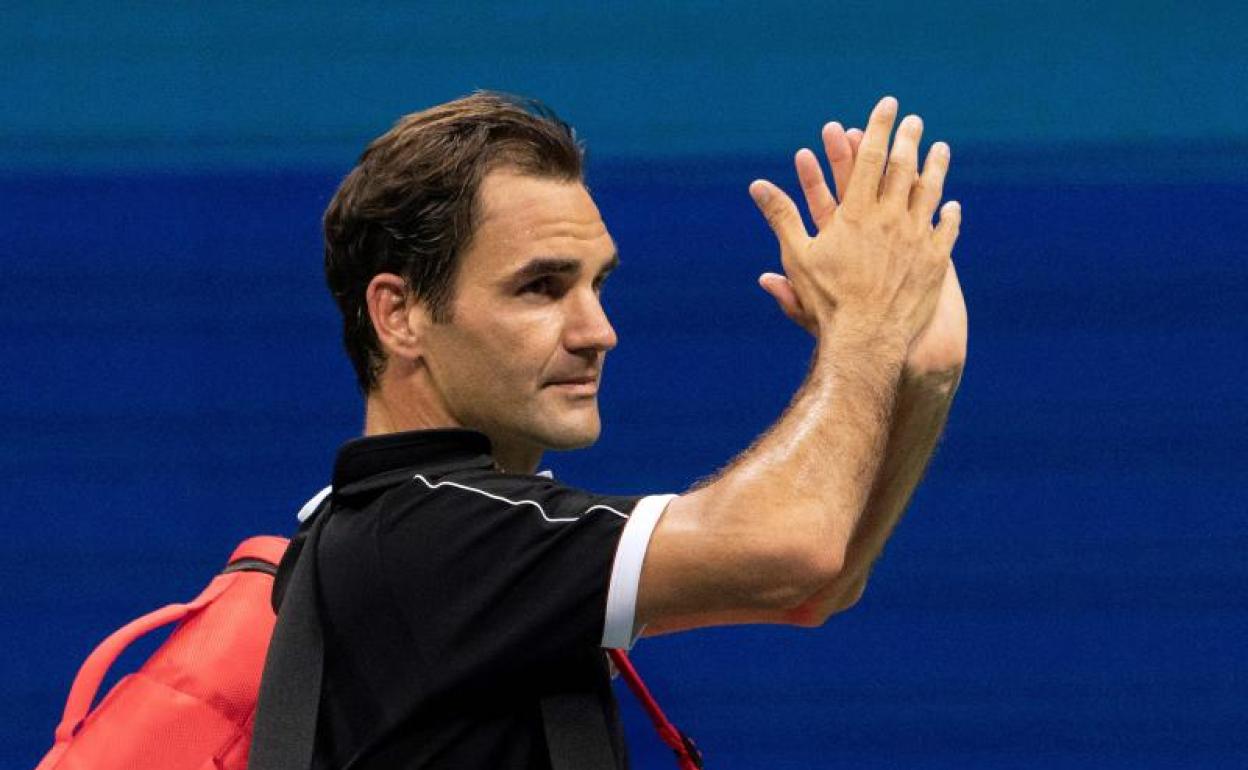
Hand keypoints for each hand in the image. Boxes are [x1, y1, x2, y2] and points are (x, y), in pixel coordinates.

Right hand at [749, 97, 960, 355]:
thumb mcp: (797, 255)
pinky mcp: (934, 262)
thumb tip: (756, 185)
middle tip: (914, 120)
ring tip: (941, 149)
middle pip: (904, 167)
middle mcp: (891, 218)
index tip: (887, 106)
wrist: (865, 338)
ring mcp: (917, 238)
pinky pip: (945, 230)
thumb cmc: (826, 300)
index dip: (878, 128)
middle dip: (909, 139)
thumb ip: (780, 215)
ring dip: (936, 167)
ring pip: (930, 192)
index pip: (870, 158)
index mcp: (857, 212)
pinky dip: (949, 215)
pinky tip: (952, 205)